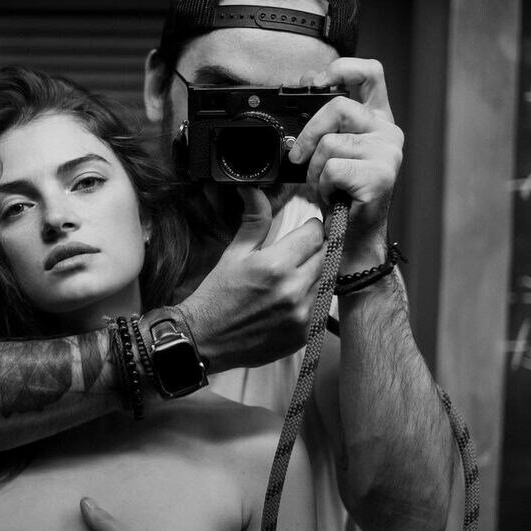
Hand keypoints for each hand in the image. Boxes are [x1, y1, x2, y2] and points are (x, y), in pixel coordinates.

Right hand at [176, 186, 325, 370]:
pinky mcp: (303, 334)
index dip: (311, 228)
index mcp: (275, 265)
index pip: (315, 234)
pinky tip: (288, 301)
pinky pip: (319, 307)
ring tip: (291, 279)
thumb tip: (253, 190)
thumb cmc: (216, 295)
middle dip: (314, 250)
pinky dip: (309, 300)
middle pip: (326, 256)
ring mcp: (301, 315)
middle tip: (297, 254)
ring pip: (326, 282)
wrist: (204, 340)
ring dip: (314, 276)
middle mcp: (293, 290)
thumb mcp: (234, 254)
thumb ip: (254, 221)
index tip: (303, 231)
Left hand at [287, 59, 402, 266]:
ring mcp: (388, 153)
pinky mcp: (380, 176)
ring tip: (326, 185)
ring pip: (330, 142)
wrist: (351, 237)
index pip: (370, 72)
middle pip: (338, 107)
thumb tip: (301, 88)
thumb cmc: (339, 195)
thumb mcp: (330, 150)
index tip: (315, 80)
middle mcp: (388, 132)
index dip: (342, 68)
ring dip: (315, 169)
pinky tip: (334, 196)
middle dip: (309, 133)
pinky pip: (332, 167)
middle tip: (299, 157)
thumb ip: (323, 121)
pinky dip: (322, 185)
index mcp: (377, 120)